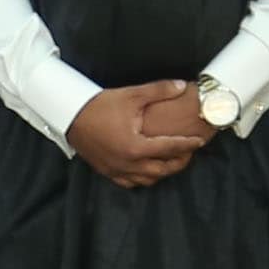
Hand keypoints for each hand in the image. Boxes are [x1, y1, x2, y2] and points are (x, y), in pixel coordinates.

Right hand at [65, 80, 206, 189]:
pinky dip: (143, 178)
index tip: (199, 140)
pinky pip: (131, 182)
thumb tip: (181, 85)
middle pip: (163, 169)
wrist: (69, 115)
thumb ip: (159, 90)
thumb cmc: (99, 106)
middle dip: (179, 161)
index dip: (188, 144)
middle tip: (189, 152)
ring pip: (148, 179)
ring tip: (171, 160)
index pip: (170, 148)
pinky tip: (147, 169)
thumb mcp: (131, 95)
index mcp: (136, 146)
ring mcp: (117, 170)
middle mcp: (128, 163)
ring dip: (163, 171)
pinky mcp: (107, 172)